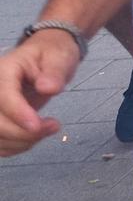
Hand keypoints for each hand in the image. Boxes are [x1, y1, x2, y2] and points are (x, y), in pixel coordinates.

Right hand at [0, 30, 82, 156]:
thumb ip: (55, 71)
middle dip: (23, 132)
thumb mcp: (59, 56)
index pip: (3, 96)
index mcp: (4, 70)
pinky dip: (16, 146)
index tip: (38, 126)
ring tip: (49, 129)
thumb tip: (47, 88)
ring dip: (21, 142)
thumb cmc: (52, 54)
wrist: (45, 56)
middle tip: (53, 126)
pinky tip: (35, 136)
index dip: (18, 113)